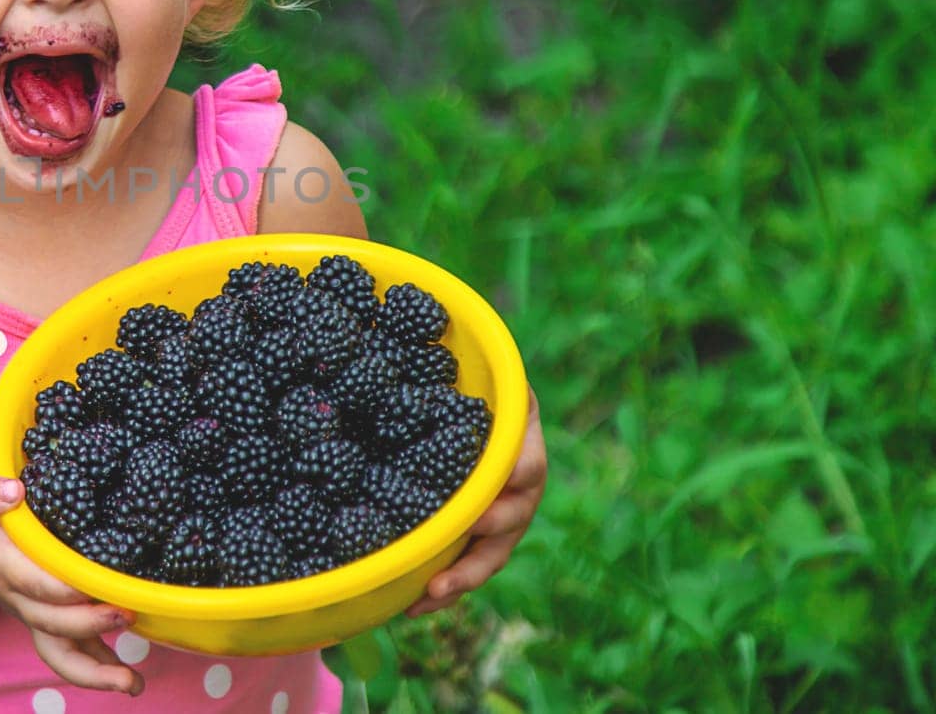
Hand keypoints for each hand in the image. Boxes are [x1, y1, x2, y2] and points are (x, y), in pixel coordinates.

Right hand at [0, 470, 144, 695]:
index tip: (88, 584)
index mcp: (3, 567)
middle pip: (51, 624)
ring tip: (132, 683)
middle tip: (124, 613)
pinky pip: (75, 654)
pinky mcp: (54, 623)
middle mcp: (21, 600)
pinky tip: (133, 681)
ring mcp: (38, 616)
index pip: (31, 584)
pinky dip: (102, 670)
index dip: (59, 589)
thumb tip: (14, 493)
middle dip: (87, 624)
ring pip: (61, 654)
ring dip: (96, 673)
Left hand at [406, 386, 547, 616]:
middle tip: (441, 578)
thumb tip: (428, 333)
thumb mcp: (480, 366)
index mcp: (523, 443)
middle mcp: (520, 486)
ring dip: (459, 581)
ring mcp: (503, 514)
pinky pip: (468, 563)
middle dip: (476, 557)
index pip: (525, 469)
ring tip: (423, 598)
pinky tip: (411, 602)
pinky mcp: (478, 531)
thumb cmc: (474, 378)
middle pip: (509, 528)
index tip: (472, 512)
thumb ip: (473, 367)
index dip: (504, 491)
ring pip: (490, 555)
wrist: (473, 397)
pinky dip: (444, 586)